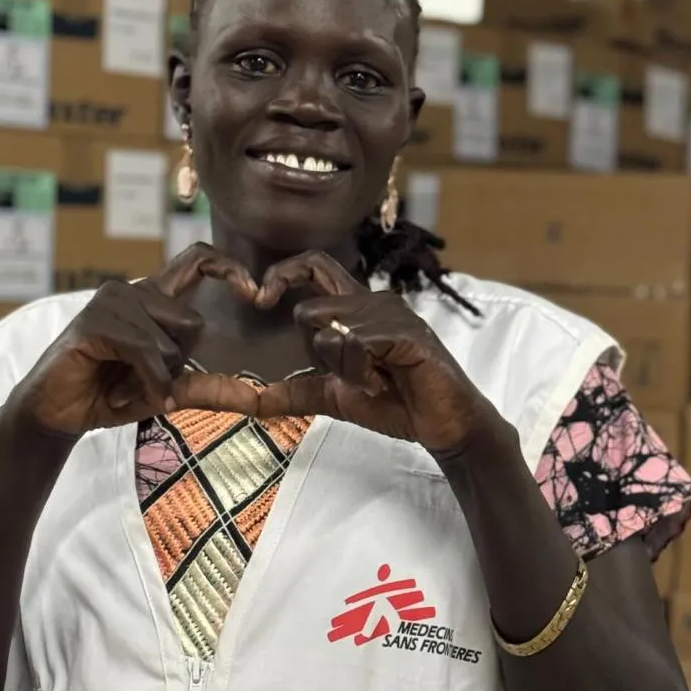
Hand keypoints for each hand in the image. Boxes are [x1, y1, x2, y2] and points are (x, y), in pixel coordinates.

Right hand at [7, 245, 261, 437]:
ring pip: (170, 341)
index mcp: (154, 298)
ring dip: (154, 376)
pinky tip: (121, 393)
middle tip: (141, 378)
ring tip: (121, 382)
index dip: (230, 267)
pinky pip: (145, 351)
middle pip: (192, 323)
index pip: (198, 260)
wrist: (58, 414)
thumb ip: (208, 388)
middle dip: (176, 363)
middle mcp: (134, 291)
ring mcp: (112, 301)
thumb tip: (257, 399)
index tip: (256, 294)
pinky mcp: (96, 321)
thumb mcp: (167, 392)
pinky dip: (145, 380)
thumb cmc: (110, 395)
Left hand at [256, 251, 497, 452]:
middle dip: (318, 357)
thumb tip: (247, 400)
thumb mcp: (333, 397)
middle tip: (354, 378)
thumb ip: (293, 392)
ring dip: (343, 370)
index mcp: (354, 307)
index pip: (313, 265)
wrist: (442, 425)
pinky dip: (360, 373)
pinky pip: (356, 344)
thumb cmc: (395, 403)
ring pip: (329, 333)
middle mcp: (371, 300)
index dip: (282, 272)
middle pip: (308, 312)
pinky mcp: (404, 331)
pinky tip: (383, 383)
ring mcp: (390, 312)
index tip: (261, 300)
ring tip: (375, 381)